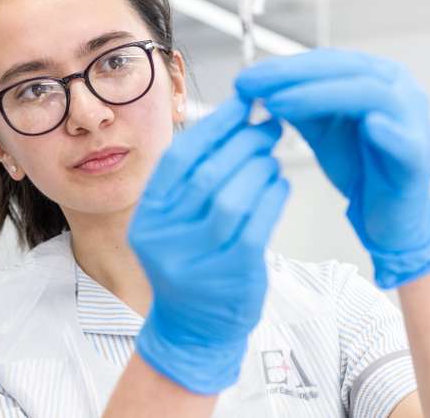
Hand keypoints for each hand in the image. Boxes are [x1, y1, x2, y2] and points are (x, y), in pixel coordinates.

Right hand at [128, 97, 289, 393]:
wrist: (194, 327)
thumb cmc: (192, 262)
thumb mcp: (176, 220)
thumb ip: (194, 177)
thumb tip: (234, 122)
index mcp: (149, 216)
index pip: (179, 158)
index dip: (214, 125)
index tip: (241, 103)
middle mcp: (166, 237)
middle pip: (207, 174)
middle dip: (243, 141)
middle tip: (267, 125)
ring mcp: (198, 258)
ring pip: (233, 197)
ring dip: (259, 166)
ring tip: (272, 155)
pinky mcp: (233, 274)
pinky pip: (258, 223)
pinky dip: (273, 196)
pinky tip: (280, 183)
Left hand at [235, 49, 429, 288]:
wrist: (389, 217)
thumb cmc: (359, 168)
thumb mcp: (321, 129)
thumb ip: (297, 104)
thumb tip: (257, 84)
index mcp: (376, 76)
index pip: (328, 61)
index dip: (284, 66)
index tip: (245, 79)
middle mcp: (400, 88)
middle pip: (345, 69)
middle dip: (292, 75)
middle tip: (250, 85)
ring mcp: (413, 120)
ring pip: (369, 94)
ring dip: (319, 95)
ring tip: (277, 104)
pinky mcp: (418, 157)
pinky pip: (404, 141)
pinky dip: (385, 132)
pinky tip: (365, 125)